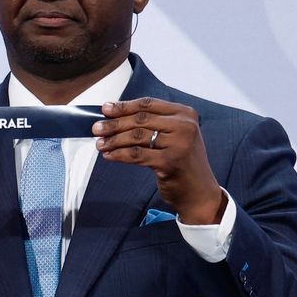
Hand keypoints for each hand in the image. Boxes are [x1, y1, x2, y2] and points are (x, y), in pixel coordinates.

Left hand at [92, 97, 225, 224]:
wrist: (200, 193)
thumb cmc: (183, 164)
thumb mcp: (175, 137)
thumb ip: (153, 125)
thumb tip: (117, 117)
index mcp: (185, 114)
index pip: (149, 104)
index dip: (124, 106)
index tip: (106, 108)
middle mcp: (184, 126)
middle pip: (140, 119)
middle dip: (114, 123)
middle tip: (97, 127)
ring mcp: (179, 144)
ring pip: (137, 136)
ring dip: (114, 140)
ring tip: (100, 143)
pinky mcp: (170, 162)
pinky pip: (137, 154)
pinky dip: (119, 154)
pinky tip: (109, 156)